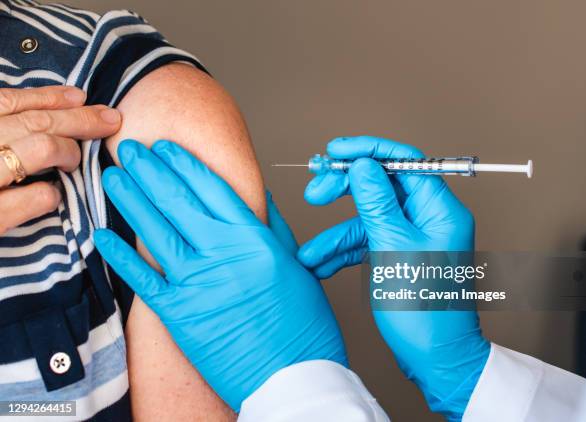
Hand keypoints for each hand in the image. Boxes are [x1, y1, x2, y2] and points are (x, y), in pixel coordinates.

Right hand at [0, 86, 121, 233]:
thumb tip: (36, 115)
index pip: (6, 101)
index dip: (48, 97)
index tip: (80, 96)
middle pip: (33, 123)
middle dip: (79, 119)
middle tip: (110, 119)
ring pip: (38, 148)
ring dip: (66, 151)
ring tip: (71, 161)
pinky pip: (32, 198)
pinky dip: (48, 195)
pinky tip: (51, 197)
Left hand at [93, 140, 346, 411]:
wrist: (293, 376)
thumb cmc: (302, 325)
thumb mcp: (295, 265)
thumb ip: (272, 227)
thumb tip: (257, 196)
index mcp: (254, 240)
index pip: (213, 189)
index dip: (185, 164)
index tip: (167, 147)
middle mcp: (224, 255)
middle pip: (178, 201)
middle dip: (150, 170)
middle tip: (131, 148)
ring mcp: (199, 284)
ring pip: (156, 231)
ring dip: (132, 200)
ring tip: (115, 176)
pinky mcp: (180, 314)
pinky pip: (143, 279)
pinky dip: (120, 256)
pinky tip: (102, 234)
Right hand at [297, 136, 489, 420]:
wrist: (435, 358)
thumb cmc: (426, 310)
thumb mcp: (394, 249)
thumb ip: (377, 203)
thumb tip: (365, 165)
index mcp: (439, 209)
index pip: (404, 162)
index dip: (368, 151)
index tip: (336, 150)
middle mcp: (428, 218)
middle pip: (381, 185)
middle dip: (345, 190)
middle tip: (315, 191)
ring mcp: (412, 236)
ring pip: (368, 218)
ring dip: (336, 232)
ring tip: (310, 251)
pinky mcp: (399, 254)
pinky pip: (367, 242)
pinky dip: (344, 252)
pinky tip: (321, 264)